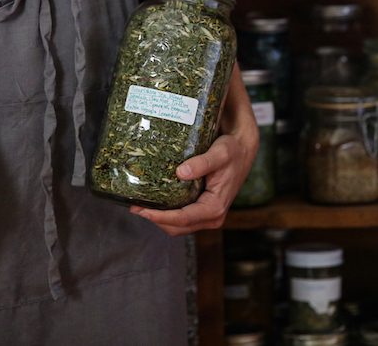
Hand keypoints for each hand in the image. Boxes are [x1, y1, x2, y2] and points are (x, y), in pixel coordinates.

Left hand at [132, 66, 258, 235]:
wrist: (242, 150)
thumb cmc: (232, 151)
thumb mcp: (220, 153)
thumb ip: (202, 163)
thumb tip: (181, 172)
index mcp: (216, 207)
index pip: (183, 219)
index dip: (160, 217)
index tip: (142, 209)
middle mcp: (213, 216)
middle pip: (177, 227)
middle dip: (156, 219)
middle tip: (135, 206)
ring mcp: (207, 215)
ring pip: (178, 226)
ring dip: (159, 218)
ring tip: (140, 204)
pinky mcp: (203, 209)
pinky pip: (181, 218)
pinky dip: (167, 213)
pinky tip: (155, 200)